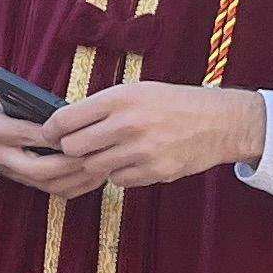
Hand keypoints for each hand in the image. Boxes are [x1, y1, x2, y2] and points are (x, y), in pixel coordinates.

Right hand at [0, 74, 87, 197]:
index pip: (29, 135)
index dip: (56, 134)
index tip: (81, 127)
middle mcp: (3, 157)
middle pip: (40, 169)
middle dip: (71, 163)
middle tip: (98, 150)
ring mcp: (15, 173)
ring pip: (49, 185)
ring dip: (78, 178)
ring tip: (103, 163)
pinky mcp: (26, 182)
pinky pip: (54, 191)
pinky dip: (78, 187)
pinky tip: (96, 175)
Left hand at [42, 79, 268, 193]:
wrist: (220, 122)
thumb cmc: (174, 104)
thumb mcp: (137, 91)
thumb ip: (102, 106)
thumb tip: (64, 123)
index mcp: (120, 98)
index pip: (65, 119)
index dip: (52, 130)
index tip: (51, 134)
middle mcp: (129, 124)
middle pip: (73, 147)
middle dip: (72, 149)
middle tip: (82, 145)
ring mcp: (142, 150)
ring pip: (93, 167)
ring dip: (97, 162)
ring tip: (113, 150)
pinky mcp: (154, 171)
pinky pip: (117, 180)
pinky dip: (120, 174)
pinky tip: (134, 160)